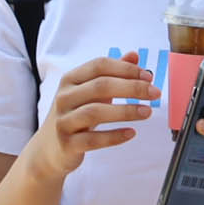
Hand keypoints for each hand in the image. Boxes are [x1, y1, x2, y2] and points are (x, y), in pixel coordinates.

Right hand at [27, 53, 158, 185]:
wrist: (49, 149)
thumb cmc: (75, 114)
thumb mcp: (90, 91)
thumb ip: (112, 73)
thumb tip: (134, 55)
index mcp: (70, 80)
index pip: (99, 65)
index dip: (125, 68)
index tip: (148, 76)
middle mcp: (64, 97)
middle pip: (100, 86)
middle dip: (132, 88)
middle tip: (155, 93)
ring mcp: (63, 121)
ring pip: (95, 112)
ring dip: (126, 111)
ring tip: (147, 112)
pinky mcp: (67, 144)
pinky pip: (93, 139)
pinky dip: (114, 136)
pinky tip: (131, 133)